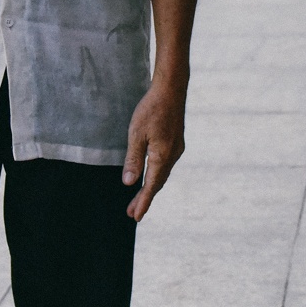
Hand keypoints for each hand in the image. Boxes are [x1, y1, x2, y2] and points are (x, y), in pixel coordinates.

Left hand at [123, 76, 186, 219]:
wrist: (171, 90)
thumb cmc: (152, 109)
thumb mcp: (136, 134)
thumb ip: (134, 160)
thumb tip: (129, 183)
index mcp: (162, 156)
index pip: (151, 186)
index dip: (142, 202)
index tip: (135, 216)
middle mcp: (172, 156)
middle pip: (158, 183)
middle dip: (145, 199)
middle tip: (133, 213)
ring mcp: (176, 149)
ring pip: (162, 175)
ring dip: (150, 187)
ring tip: (138, 199)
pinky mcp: (175, 143)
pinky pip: (165, 166)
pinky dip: (156, 176)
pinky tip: (150, 176)